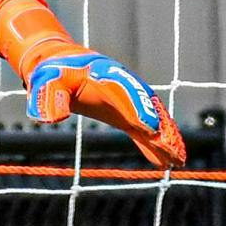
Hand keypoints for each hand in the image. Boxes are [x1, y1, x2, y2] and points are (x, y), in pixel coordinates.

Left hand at [26, 46, 186, 169]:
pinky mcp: (126, 112)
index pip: (126, 94)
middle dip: (162, 129)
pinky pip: (144, 129)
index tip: (150, 130)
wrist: (60, 63)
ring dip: (166, 138)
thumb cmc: (52, 73)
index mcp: (106, 74)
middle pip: (148, 107)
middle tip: (173, 149)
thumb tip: (50, 119)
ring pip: (153, 118)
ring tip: (179, 159)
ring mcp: (128, 99)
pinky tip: (166, 162)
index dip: (138, 111)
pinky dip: (155, 144)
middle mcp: (124, 86)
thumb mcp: (45, 82)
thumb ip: (48, 98)